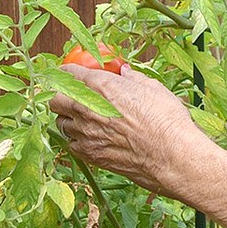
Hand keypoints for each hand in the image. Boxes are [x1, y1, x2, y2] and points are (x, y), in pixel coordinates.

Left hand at [51, 64, 206, 195]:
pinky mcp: (89, 154)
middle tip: (74, 96)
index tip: (72, 73)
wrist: (171, 155)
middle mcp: (87, 108)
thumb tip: (125, 72)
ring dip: (69, 119)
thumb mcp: (153, 88)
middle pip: (55, 99)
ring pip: (61, 123)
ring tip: (85, 118)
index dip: (68, 71)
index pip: (69, 73)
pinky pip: (72, 144)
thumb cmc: (166, 120)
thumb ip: (133, 79)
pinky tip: (92, 137)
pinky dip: (77, 140)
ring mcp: (86, 134)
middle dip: (62, 95)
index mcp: (101, 86)